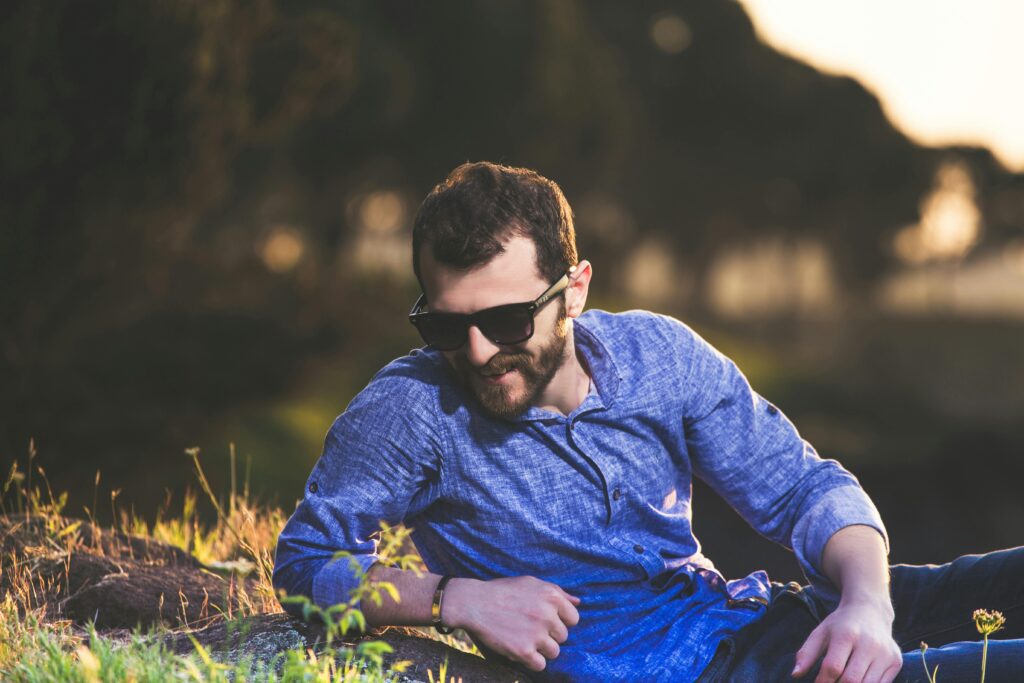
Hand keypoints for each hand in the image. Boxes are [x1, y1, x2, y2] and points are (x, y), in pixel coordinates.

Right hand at [442, 575, 580, 672]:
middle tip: (529, 628)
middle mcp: (547, 615)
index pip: (573, 619)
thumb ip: (558, 592)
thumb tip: (579, 602)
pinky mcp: (523, 651)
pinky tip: (519, 650)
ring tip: (524, 639)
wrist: (474, 603)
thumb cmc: (503, 592)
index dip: (560, 621)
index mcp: (551, 596)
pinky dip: (531, 661)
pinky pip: (540, 665)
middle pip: (563, 637)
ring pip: (554, 652)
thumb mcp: (531, 583)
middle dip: (549, 635)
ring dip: (541, 649)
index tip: (545, 620)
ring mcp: (536, 634)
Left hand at [792, 598, 902, 682]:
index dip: (822, 682)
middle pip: (852, 680)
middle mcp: (869, 643)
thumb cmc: (840, 625)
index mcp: (847, 634)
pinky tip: (858, 682)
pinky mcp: (896, 662)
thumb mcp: (820, 632)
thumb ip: (806, 653)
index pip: (833, 667)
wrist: (870, 611)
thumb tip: (795, 674)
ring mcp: (885, 653)